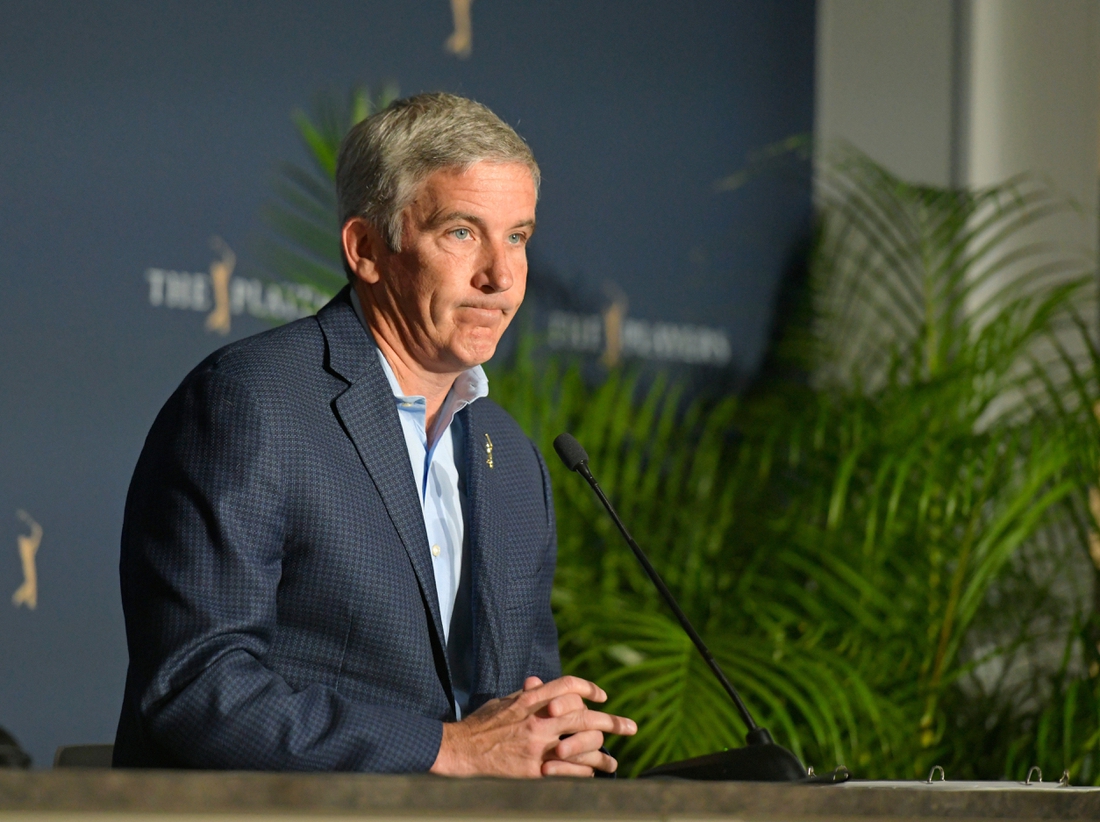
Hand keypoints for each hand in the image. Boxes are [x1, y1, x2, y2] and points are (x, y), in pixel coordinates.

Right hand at [429, 675, 636, 777]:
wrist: (458, 751)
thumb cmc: (479, 725)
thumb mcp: (502, 702)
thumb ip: (525, 695)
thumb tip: (540, 683)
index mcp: (530, 701)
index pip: (568, 686)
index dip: (589, 689)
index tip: (603, 696)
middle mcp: (537, 722)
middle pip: (584, 717)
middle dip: (612, 722)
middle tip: (631, 727)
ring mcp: (536, 748)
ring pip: (582, 747)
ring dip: (603, 754)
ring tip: (614, 762)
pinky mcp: (533, 772)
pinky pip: (569, 773)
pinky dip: (583, 773)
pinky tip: (590, 774)